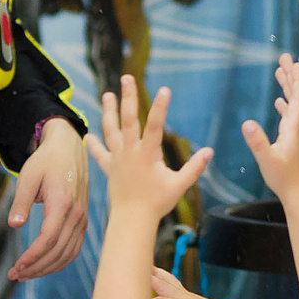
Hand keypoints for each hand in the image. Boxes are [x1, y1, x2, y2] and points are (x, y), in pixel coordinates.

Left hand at [7, 118, 89, 282]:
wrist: (69, 147)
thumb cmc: (47, 160)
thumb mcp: (28, 176)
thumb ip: (21, 202)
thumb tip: (14, 225)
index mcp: (62, 203)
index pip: (49, 239)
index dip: (33, 257)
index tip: (17, 266)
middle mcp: (76, 214)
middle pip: (58, 251)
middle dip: (36, 268)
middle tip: (15, 275)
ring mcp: (82, 218)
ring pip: (68, 253)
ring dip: (48, 268)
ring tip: (27, 274)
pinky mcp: (82, 219)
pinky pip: (74, 247)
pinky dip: (60, 261)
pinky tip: (45, 265)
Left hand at [85, 76, 211, 226]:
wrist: (132, 220)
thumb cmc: (157, 203)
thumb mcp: (180, 185)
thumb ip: (195, 168)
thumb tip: (209, 151)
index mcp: (147, 154)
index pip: (155, 125)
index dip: (160, 107)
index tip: (164, 89)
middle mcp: (130, 152)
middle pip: (128, 119)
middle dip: (128, 97)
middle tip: (126, 78)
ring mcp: (117, 159)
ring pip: (111, 130)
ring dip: (108, 111)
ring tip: (107, 94)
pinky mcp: (110, 168)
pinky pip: (100, 154)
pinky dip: (94, 144)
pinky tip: (88, 135)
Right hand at [150, 266, 250, 298]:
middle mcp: (183, 297)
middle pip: (161, 284)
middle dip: (146, 277)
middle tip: (130, 267)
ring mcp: (186, 295)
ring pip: (167, 280)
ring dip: (154, 273)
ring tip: (141, 264)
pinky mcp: (188, 297)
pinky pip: (172, 283)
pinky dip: (163, 276)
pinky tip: (159, 274)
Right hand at [241, 53, 298, 200]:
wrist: (298, 192)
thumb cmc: (284, 178)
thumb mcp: (267, 159)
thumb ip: (257, 142)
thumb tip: (247, 122)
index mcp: (293, 127)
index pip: (297, 97)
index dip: (296, 79)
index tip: (293, 62)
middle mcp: (297, 127)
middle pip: (296, 95)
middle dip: (290, 75)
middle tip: (285, 57)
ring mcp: (295, 132)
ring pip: (293, 104)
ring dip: (288, 86)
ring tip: (281, 71)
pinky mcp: (291, 139)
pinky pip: (289, 115)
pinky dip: (285, 104)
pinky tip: (280, 101)